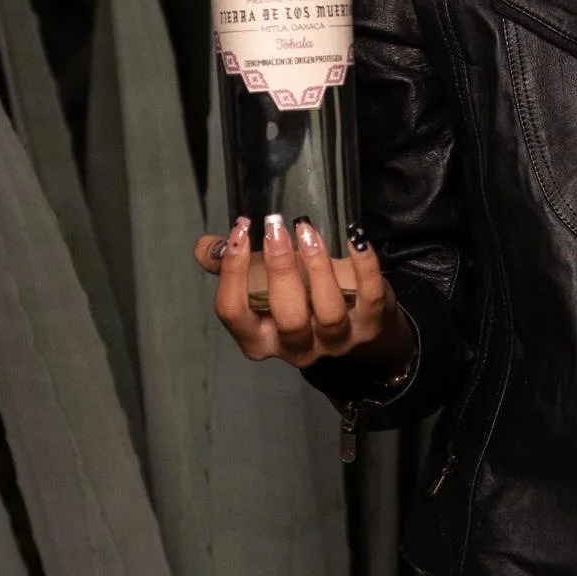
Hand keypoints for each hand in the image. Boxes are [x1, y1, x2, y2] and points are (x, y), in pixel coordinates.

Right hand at [193, 214, 411, 375]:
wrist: (352, 318)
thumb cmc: (297, 296)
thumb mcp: (260, 284)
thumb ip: (229, 266)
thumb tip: (207, 246)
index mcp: (260, 338)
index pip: (234, 312)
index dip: (232, 271)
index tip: (241, 231)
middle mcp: (296, 348)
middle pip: (287, 318)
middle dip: (280, 269)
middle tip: (277, 227)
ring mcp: (335, 341)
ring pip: (328, 313)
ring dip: (317, 267)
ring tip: (308, 232)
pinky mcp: (369, 327)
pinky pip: (369, 299)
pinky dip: (364, 267)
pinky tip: (355, 238)